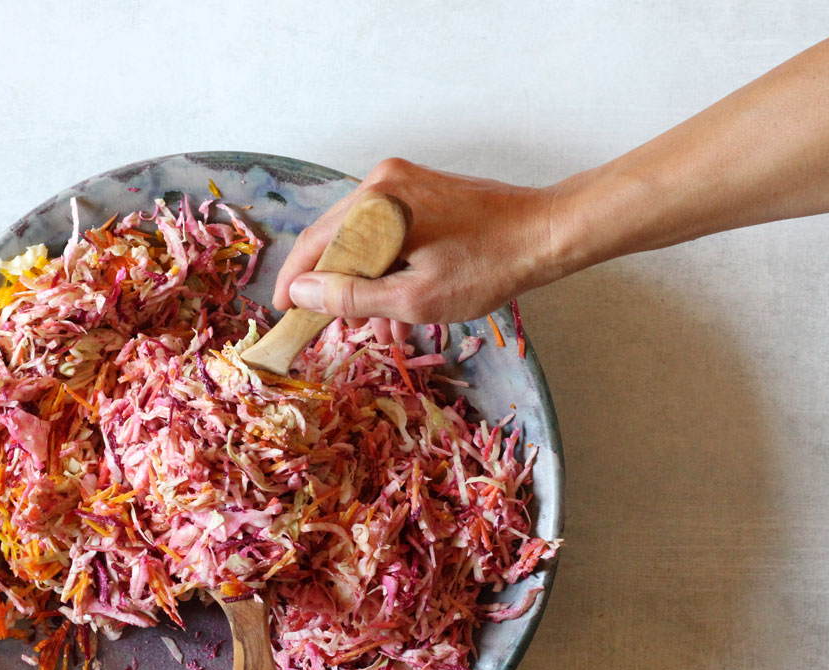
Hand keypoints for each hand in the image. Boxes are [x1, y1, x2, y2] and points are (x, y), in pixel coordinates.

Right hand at [271, 158, 556, 343]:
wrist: (544, 234)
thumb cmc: (487, 268)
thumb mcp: (414, 297)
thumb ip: (351, 297)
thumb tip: (300, 294)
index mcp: (376, 203)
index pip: (314, 243)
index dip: (294, 282)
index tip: (284, 313)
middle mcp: (383, 181)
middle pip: (334, 239)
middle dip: (333, 288)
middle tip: (337, 328)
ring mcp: (403, 181)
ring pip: (361, 237)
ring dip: (363, 282)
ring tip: (378, 328)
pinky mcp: (420, 189)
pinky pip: (385, 229)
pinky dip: (384, 264)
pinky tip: (397, 303)